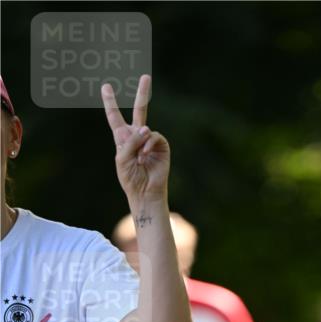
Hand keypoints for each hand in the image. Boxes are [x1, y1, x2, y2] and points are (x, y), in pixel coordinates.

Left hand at [101, 74, 169, 206]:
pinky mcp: (162, 146)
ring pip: (145, 127)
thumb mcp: (122, 157)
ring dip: (139, 143)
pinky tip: (145, 156)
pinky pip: (154, 136)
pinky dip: (148, 145)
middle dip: (143, 93)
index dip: (110, 102)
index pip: (115, 117)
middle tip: (145, 76)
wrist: (145, 192)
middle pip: (140, 110)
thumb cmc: (130, 178)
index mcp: (123, 138)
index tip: (105, 86)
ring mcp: (150, 140)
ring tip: (139, 159)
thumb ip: (130, 140)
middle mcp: (137, 136)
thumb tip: (147, 127)